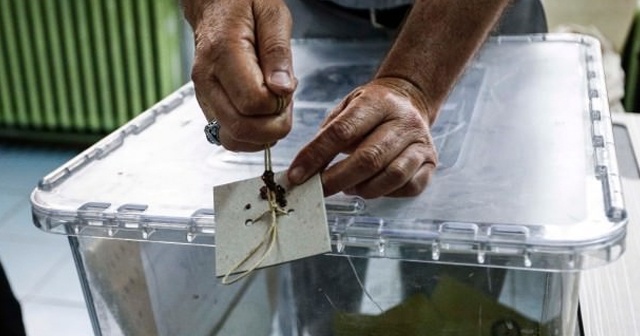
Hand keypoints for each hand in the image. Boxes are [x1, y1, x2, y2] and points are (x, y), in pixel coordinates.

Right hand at [184, 0, 296, 150]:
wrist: (214, 3)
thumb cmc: (243, 4)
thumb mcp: (272, 14)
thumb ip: (278, 52)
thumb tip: (282, 89)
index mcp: (223, 53)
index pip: (253, 102)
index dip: (277, 103)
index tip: (285, 87)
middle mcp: (207, 79)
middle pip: (240, 127)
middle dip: (273, 126)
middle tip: (284, 103)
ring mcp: (204, 96)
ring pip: (232, 139)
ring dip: (262, 134)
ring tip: (272, 108)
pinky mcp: (207, 106)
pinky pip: (228, 136)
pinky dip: (250, 136)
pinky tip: (261, 114)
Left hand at [288, 78, 437, 197]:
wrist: (410, 100)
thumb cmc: (371, 108)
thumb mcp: (347, 107)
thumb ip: (327, 134)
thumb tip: (304, 169)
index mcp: (378, 102)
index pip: (342, 131)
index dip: (316, 155)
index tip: (297, 174)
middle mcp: (403, 121)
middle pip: (368, 158)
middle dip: (337, 179)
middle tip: (318, 189)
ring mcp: (421, 142)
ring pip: (391, 176)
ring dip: (363, 188)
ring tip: (347, 187)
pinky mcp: (430, 161)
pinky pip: (409, 186)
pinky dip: (386, 193)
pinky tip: (372, 187)